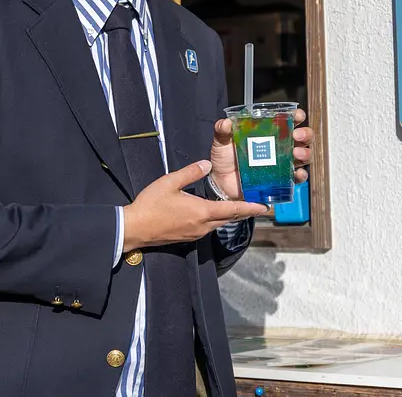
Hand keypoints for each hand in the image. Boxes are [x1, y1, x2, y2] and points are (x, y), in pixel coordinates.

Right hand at [122, 161, 269, 251]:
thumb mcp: (169, 182)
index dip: (251, 207)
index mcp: (202, 211)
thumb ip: (190, 173)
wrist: (135, 228)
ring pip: (219, 224)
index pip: (233, 209)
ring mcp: (196, 233)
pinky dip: (217, 219)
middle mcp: (203, 225)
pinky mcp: (188, 237)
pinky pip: (209, 227)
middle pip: (230, 218)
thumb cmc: (151, 204)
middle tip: (258, 206)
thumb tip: (208, 164)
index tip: (266, 207)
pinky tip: (214, 213)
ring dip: (231, 216)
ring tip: (240, 207)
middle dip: (245, 212)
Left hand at [211, 108, 310, 200]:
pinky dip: (300, 175)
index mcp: (268, 132)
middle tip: (297, 135)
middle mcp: (279, 146)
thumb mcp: (222, 141)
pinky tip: (296, 173)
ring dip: (305, 153)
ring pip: (304, 156)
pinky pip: (297, 178)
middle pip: (302, 137)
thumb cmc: (224, 159)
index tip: (297, 115)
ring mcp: (282, 164)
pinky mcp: (281, 180)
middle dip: (305, 134)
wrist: (220, 184)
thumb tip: (226, 123)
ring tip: (296, 153)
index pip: (288, 120)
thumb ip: (222, 129)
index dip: (297, 116)